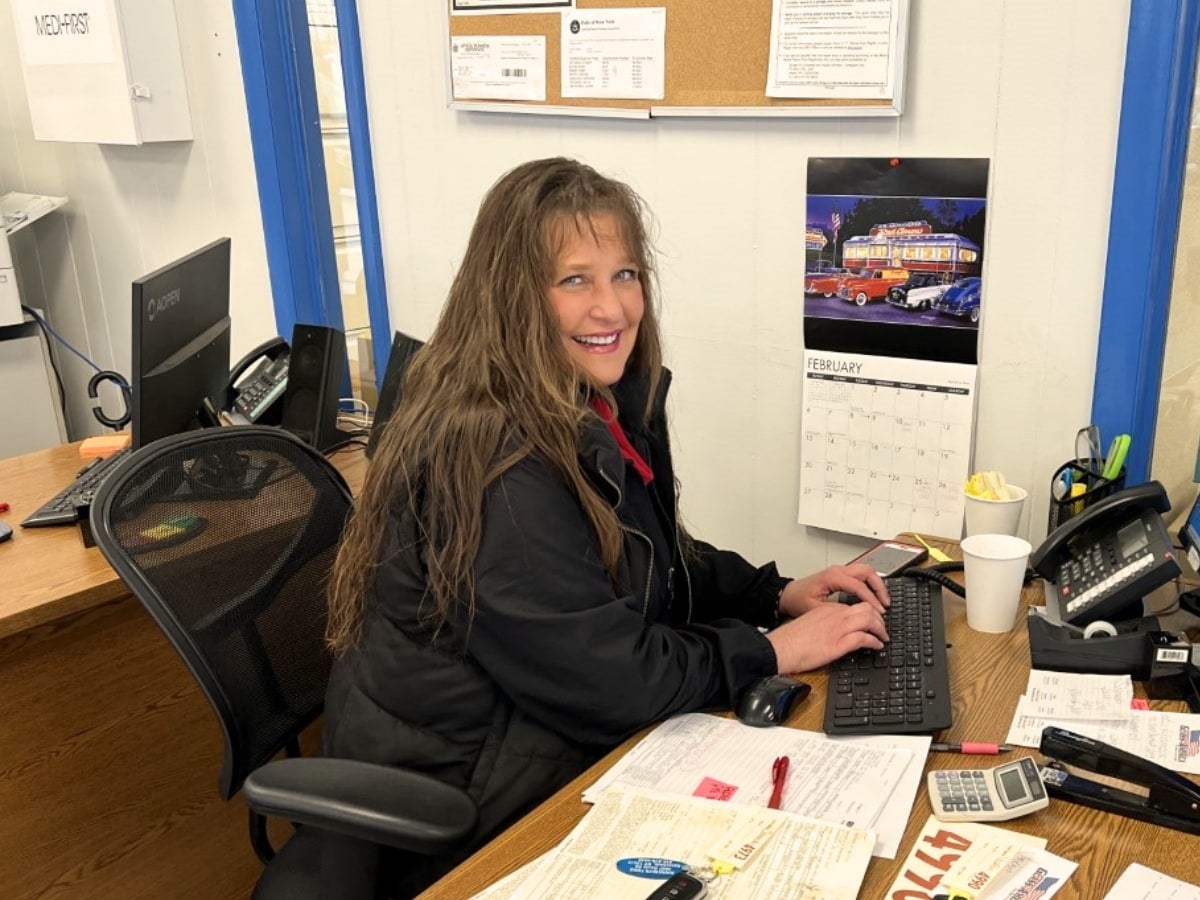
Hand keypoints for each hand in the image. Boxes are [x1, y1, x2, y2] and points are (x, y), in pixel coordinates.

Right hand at [765, 600, 888, 672]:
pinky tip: (877, 646)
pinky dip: (875, 642)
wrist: (780, 648)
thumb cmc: (791, 640)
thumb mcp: (811, 624)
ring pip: (869, 620)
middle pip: (866, 608)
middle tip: (882, 628)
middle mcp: (835, 615)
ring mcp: (838, 628)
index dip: (868, 613)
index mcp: (827, 609)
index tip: (871, 621)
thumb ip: (825, 623)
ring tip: (883, 637)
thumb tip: (836, 631)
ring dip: (880, 629)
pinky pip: (864, 638)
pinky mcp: (838, 643)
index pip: (855, 606)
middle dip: (879, 618)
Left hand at [778, 563, 888, 616]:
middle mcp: (837, 571)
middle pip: (867, 571)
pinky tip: (873, 596)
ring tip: (882, 601)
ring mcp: (839, 571)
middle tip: (885, 604)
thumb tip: (854, 616)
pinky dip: (870, 584)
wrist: (787, 594)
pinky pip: (860, 575)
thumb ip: (836, 612)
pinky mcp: (840, 575)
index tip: (879, 612)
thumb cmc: (797, 600)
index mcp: (832, 577)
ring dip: (876, 584)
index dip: (871, 600)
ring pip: (865, 571)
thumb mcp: (815, 609)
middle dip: (879, 587)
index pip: (859, 586)